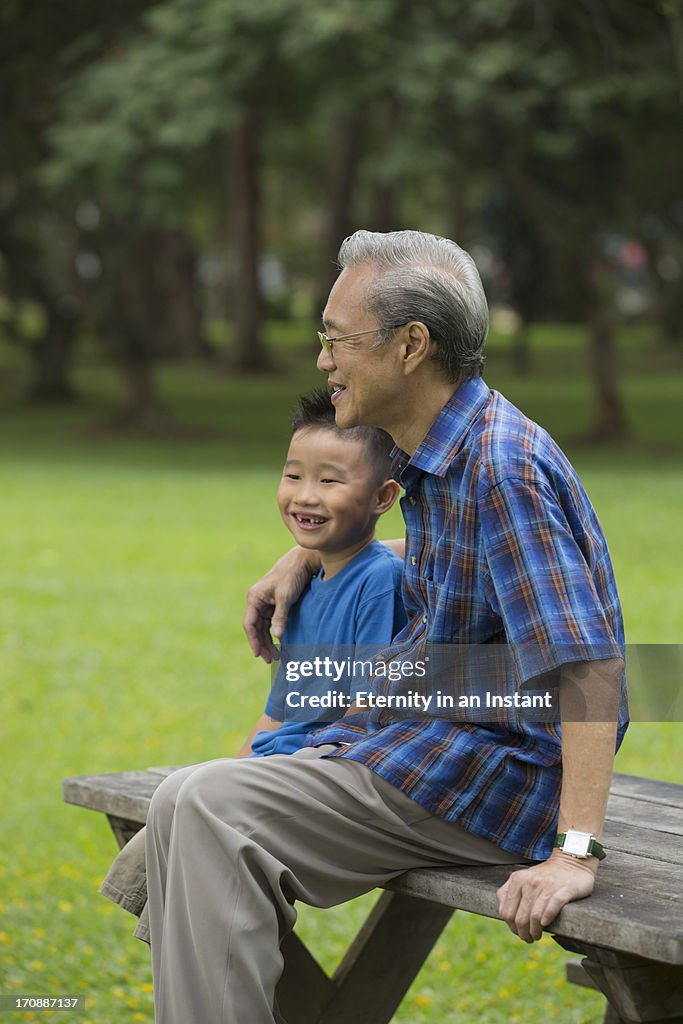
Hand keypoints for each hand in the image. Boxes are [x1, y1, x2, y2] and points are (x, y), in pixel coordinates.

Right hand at [243, 547, 319, 661]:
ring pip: (263, 627)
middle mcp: (257, 600)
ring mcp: (265, 602)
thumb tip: (278, 636)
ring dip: (268, 641)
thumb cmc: (292, 575)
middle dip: (262, 644)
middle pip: (256, 628)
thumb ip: (281, 617)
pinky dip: (275, 633)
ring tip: (276, 655)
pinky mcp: (275, 603)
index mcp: (254, 597)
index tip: (259, 654)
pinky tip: (281, 643)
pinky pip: (271, 622)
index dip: (253, 640)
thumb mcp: (286, 597)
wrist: (303, 560)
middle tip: (270, 660)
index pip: (250, 624)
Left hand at [496, 851, 596, 942]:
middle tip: (529, 938)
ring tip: (537, 935)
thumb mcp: (522, 879)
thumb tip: (504, 915)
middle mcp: (530, 882)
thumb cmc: (545, 876)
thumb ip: (510, 893)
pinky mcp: (564, 890)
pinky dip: (548, 918)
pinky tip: (546, 924)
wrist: (571, 861)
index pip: (506, 912)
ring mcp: (547, 885)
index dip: (511, 926)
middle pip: (520, 918)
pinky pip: (552, 907)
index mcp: (517, 880)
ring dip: (535, 931)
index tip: (518, 931)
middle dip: (523, 933)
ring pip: (535, 917)